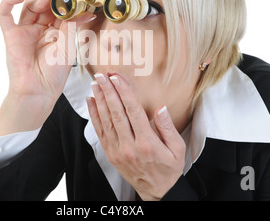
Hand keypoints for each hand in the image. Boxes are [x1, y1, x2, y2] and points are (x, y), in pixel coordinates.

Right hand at [0, 0, 95, 134]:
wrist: (39, 91)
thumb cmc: (54, 74)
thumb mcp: (68, 48)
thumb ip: (71, 27)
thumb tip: (81, 10)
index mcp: (56, 31)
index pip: (62, 10)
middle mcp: (40, 28)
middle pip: (47, 4)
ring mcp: (25, 30)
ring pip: (30, 6)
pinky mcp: (11, 34)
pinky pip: (4, 14)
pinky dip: (9, 1)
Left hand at [86, 73, 185, 200]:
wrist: (157, 192)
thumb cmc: (169, 168)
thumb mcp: (177, 149)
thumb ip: (168, 128)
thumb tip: (161, 108)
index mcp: (147, 143)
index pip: (133, 111)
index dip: (124, 92)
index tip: (117, 78)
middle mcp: (129, 146)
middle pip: (116, 113)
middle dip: (108, 91)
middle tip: (102, 76)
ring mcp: (118, 150)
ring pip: (106, 121)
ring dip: (99, 100)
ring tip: (96, 84)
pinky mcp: (111, 154)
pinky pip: (100, 131)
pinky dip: (94, 115)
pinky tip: (92, 102)